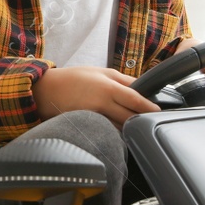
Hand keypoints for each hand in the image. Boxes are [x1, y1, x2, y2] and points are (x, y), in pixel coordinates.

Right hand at [33, 66, 159, 126]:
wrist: (46, 90)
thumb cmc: (75, 78)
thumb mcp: (101, 71)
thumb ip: (123, 80)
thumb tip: (143, 87)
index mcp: (108, 88)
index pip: (135, 100)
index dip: (148, 107)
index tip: (158, 111)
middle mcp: (102, 104)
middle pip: (129, 117)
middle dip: (141, 120)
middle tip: (151, 121)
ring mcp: (93, 118)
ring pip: (119, 128)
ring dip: (129, 128)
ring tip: (137, 126)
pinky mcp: (86, 127)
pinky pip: (105, 132)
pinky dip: (114, 132)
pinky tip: (119, 132)